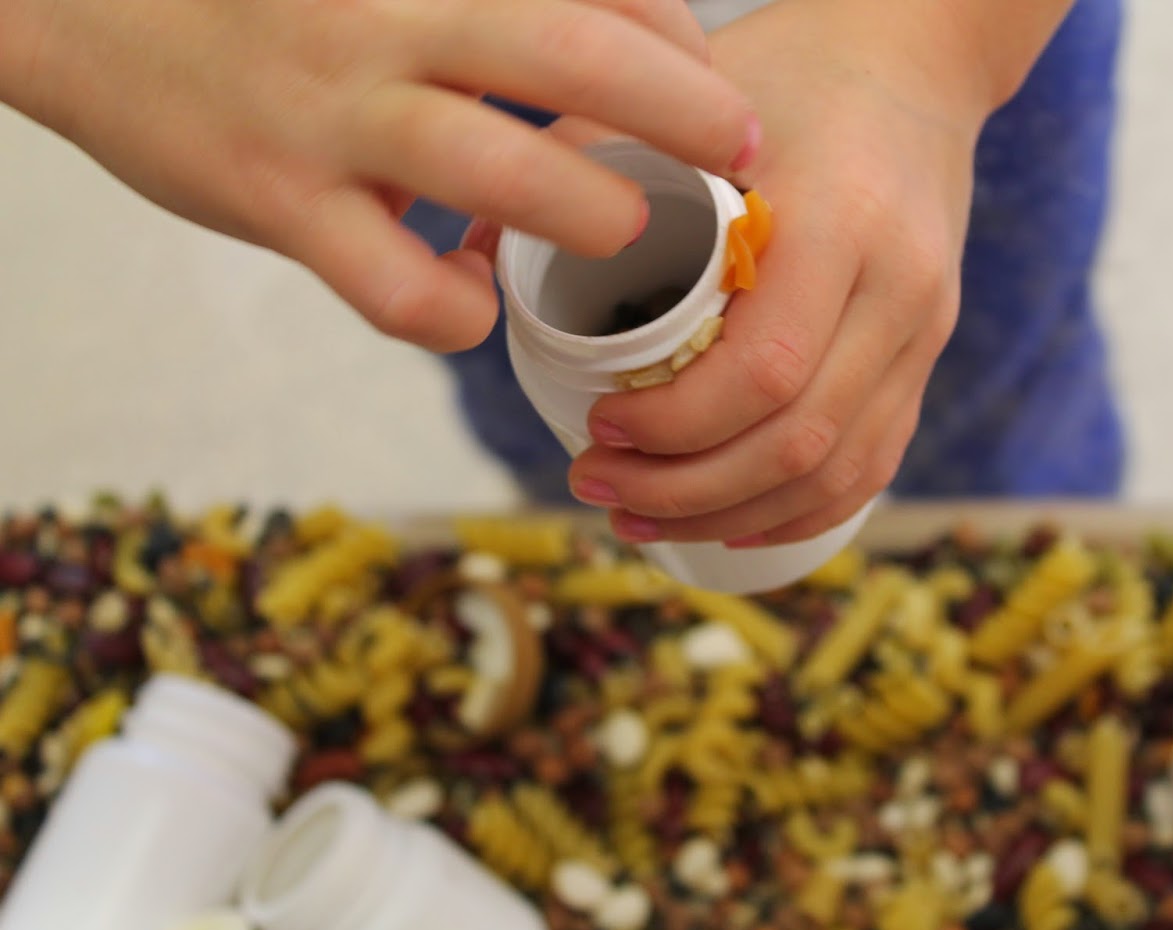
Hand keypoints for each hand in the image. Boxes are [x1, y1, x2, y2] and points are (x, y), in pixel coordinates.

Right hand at [3, 0, 757, 351]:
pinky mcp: (276, 200)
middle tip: (746, 153)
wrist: (82, 6)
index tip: (718, 90)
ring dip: (583, 207)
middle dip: (681, 110)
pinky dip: (452, 310)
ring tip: (626, 229)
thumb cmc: (271, 0)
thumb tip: (622, 40)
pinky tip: (471, 306)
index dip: (673, 44)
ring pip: (493, 169)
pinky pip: (392, 282)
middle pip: (569, 55)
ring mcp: (331, 114)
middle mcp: (386, 23)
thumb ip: (486, 11)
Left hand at [565, 0, 994, 547]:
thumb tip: (476, 244)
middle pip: (799, 439)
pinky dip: (799, 509)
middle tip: (597, 486)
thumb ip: (587, 155)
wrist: (911, 62)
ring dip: (733, 513)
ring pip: (838, 469)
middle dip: (687, 489)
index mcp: (843, 218)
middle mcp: (899, 285)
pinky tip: (733, 521)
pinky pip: (874, 463)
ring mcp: (924, 328)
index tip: (597, 426)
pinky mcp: (927, 355)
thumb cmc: (787, 73)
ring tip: (643, 517)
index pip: (764, 368)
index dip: (675, 424)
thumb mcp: (687, 95)